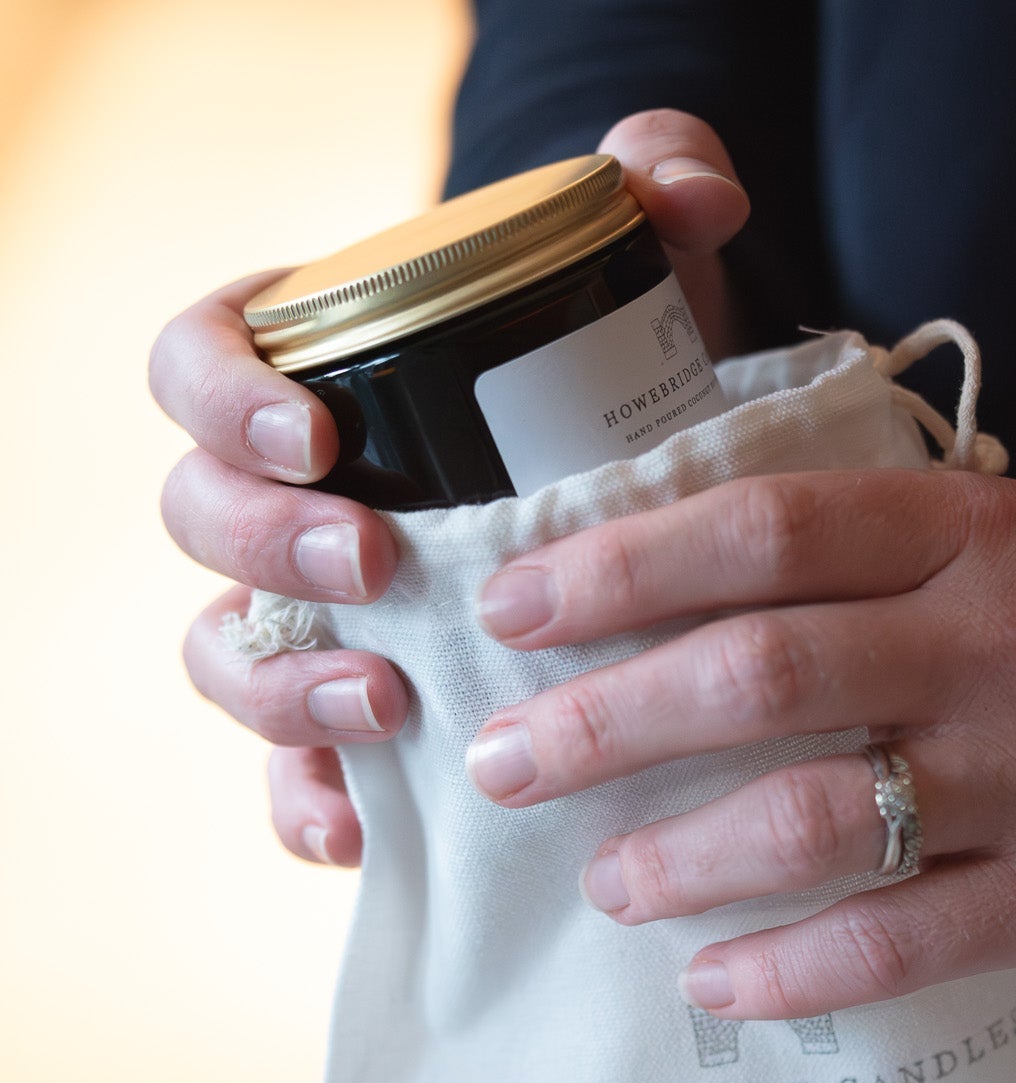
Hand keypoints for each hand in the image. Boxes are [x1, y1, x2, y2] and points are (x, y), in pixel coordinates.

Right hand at [152, 111, 750, 865]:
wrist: (635, 497)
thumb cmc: (607, 375)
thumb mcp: (635, 279)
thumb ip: (656, 186)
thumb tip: (683, 190)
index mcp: (307, 377)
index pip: (198, 365)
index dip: (225, 396)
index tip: (316, 429)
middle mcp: (284, 500)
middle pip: (199, 519)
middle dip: (264, 544)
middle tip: (373, 563)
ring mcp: (309, 616)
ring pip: (229, 655)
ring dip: (284, 690)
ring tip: (386, 706)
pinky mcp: (352, 714)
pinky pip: (290, 772)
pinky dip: (313, 803)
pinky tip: (366, 828)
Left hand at [467, 471, 1015, 1017]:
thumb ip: (868, 549)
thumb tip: (674, 581)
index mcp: (971, 532)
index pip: (762, 527)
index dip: (618, 563)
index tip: (512, 606)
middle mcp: (991, 642)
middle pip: (757, 671)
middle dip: (601, 720)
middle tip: (503, 762)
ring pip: (814, 816)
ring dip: (680, 856)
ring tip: (602, 883)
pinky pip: (899, 941)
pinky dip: (791, 970)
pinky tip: (714, 983)